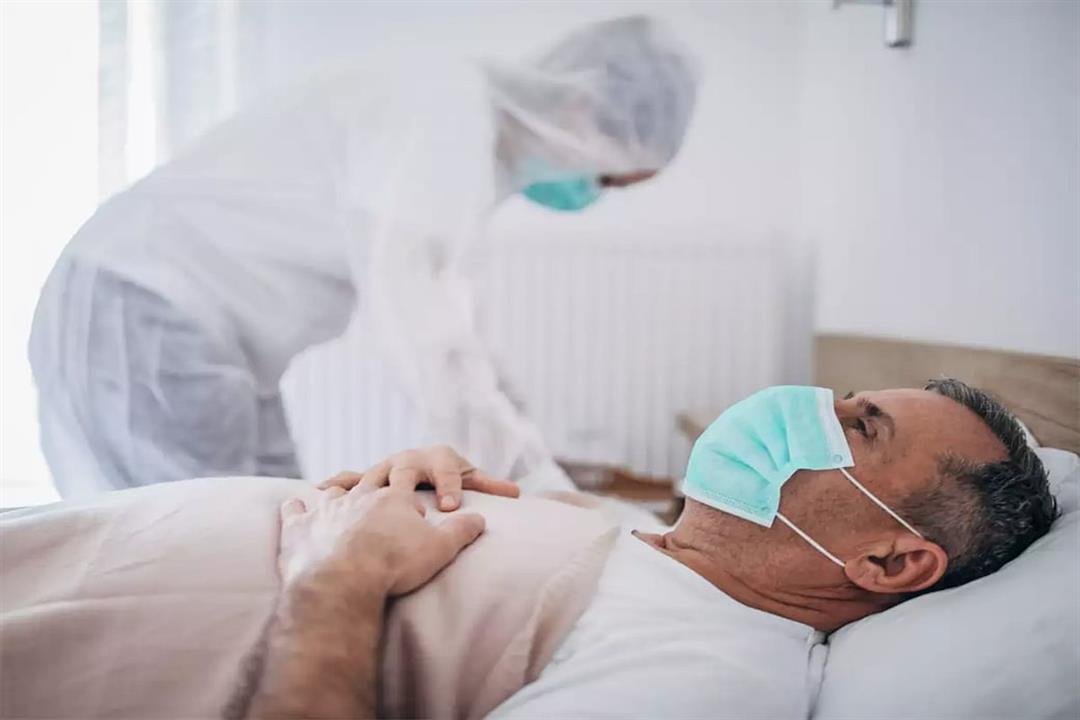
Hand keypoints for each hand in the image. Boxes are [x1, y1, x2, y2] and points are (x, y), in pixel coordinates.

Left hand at [278, 484, 484, 594]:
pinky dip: (295, 507)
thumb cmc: (394, 564)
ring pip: (333, 493)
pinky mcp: (299, 527)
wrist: (343, 580)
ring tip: (338, 498)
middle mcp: (359, 496)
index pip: (405, 488)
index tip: (414, 511)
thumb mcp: (440, 547)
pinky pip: (294, 510)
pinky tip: (295, 506)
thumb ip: (462, 530)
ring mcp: (326, 510)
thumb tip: (481, 519)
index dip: (411, 498)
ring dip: (336, 494)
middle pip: (369, 482)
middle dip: (376, 486)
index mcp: (393, 497)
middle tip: (379, 494)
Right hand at [317, 445, 518, 511]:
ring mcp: (386, 468)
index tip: (450, 507)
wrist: (424, 469)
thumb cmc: (450, 480)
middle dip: (407, 483)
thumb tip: (520, 492)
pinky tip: (321, 493)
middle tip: (402, 506)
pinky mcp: (365, 480)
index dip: (449, 484)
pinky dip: (335, 484)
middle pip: (406, 466)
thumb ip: (490, 486)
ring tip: (359, 498)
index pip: (447, 467)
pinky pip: (347, 480)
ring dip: (368, 484)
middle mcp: (410, 460)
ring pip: (375, 472)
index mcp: (439, 458)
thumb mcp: (470, 481)